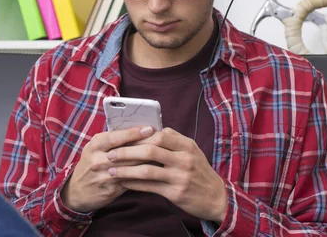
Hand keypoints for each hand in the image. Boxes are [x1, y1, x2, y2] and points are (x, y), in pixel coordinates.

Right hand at [60, 125, 154, 212]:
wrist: (77, 190)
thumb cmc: (91, 163)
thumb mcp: (95, 147)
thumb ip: (113, 139)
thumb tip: (137, 129)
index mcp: (95, 145)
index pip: (117, 136)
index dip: (134, 132)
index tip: (149, 128)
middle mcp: (98, 160)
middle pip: (127, 152)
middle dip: (146, 146)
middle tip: (163, 140)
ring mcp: (105, 176)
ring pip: (132, 167)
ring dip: (148, 161)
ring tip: (163, 154)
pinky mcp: (111, 189)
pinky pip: (132, 181)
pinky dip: (144, 175)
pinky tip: (156, 171)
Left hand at [106, 128, 227, 223]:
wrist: (216, 196)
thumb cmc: (199, 171)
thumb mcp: (192, 151)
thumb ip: (173, 140)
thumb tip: (149, 130)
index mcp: (187, 145)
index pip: (159, 134)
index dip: (138, 136)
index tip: (122, 138)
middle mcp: (184, 159)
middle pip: (150, 150)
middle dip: (127, 152)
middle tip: (110, 154)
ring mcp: (180, 177)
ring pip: (147, 170)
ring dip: (126, 170)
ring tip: (111, 171)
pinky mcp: (175, 193)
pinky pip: (149, 187)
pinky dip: (133, 184)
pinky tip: (123, 183)